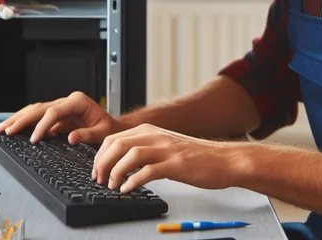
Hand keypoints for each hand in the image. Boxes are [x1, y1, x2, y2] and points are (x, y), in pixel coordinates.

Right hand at [0, 91, 125, 144]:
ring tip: (4, 128)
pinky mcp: (58, 115)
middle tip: (7, 130)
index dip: (42, 125)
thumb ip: (87, 135)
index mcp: (78, 102)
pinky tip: (14, 127)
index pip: (54, 111)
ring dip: (19, 119)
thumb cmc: (109, 129)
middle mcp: (68, 101)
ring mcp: (61, 107)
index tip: (34, 139)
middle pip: (40, 108)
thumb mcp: (103, 133)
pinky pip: (38, 117)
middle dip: (22, 119)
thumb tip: (71, 137)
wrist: (113, 127)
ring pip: (35, 110)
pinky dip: (25, 122)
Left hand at [91, 123, 247, 193]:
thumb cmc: (196, 157)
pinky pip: (148, 171)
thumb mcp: (167, 146)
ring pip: (130, 155)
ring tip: (112, 185)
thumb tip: (123, 163)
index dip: (101, 155)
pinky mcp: (176, 165)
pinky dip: (133, 181)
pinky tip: (129, 189)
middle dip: (103, 163)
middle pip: (118, 144)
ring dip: (116, 172)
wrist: (224, 159)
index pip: (115, 138)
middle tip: (99, 179)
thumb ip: (147, 150)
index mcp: (151, 132)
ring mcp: (166, 150)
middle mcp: (156, 137)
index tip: (97, 170)